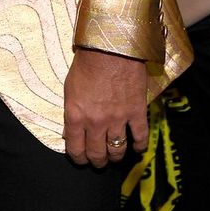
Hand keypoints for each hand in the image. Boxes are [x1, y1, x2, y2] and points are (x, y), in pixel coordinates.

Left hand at [63, 48, 147, 167]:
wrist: (110, 48)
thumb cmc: (87, 64)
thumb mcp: (69, 90)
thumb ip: (71, 113)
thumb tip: (70, 132)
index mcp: (76, 117)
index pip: (76, 149)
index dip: (78, 158)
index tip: (81, 160)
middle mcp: (96, 122)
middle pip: (97, 153)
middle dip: (97, 162)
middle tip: (99, 162)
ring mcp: (118, 119)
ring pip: (117, 150)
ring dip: (116, 157)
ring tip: (115, 157)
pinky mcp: (136, 112)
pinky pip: (140, 136)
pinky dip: (139, 145)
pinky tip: (137, 148)